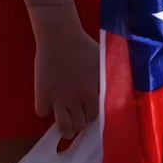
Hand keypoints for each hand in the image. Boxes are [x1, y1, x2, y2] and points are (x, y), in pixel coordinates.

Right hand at [29, 5, 99, 143]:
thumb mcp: (103, 63)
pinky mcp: (42, 92)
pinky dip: (45, 110)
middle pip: (79, 125)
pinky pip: (42, 112)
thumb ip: (110, 80)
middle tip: (78, 117)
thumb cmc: (84, 45)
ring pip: (63, 127)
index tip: (88, 114)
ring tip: (66, 121)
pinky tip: (50, 104)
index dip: (91, 116)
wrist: (59, 35)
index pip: (94, 118)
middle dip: (80, 123)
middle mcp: (75, 99)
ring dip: (65, 127)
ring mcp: (57, 98)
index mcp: (92, 93)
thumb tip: (120, 94)